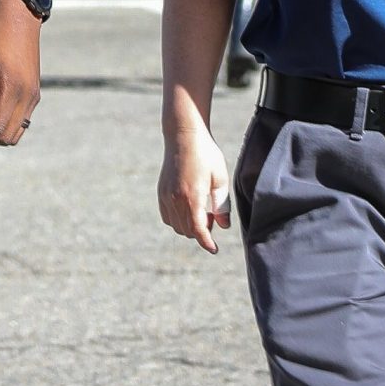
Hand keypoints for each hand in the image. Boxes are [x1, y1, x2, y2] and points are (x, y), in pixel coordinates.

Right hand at [159, 125, 232, 252]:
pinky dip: (178, 219)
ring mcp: (165, 195)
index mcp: (192, 196)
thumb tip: (223, 226)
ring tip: (202, 211)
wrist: (184, 135)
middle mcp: (175, 198)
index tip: (214, 250)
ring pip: (176, 226)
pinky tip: (189, 208)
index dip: (207, 243)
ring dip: (190, 226)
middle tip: (213, 216)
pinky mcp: (161, 192)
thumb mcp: (220, 179)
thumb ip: (222, 205)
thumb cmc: (207, 154)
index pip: (198, 230)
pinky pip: (167, 217)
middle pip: (187, 231)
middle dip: (201, 232)